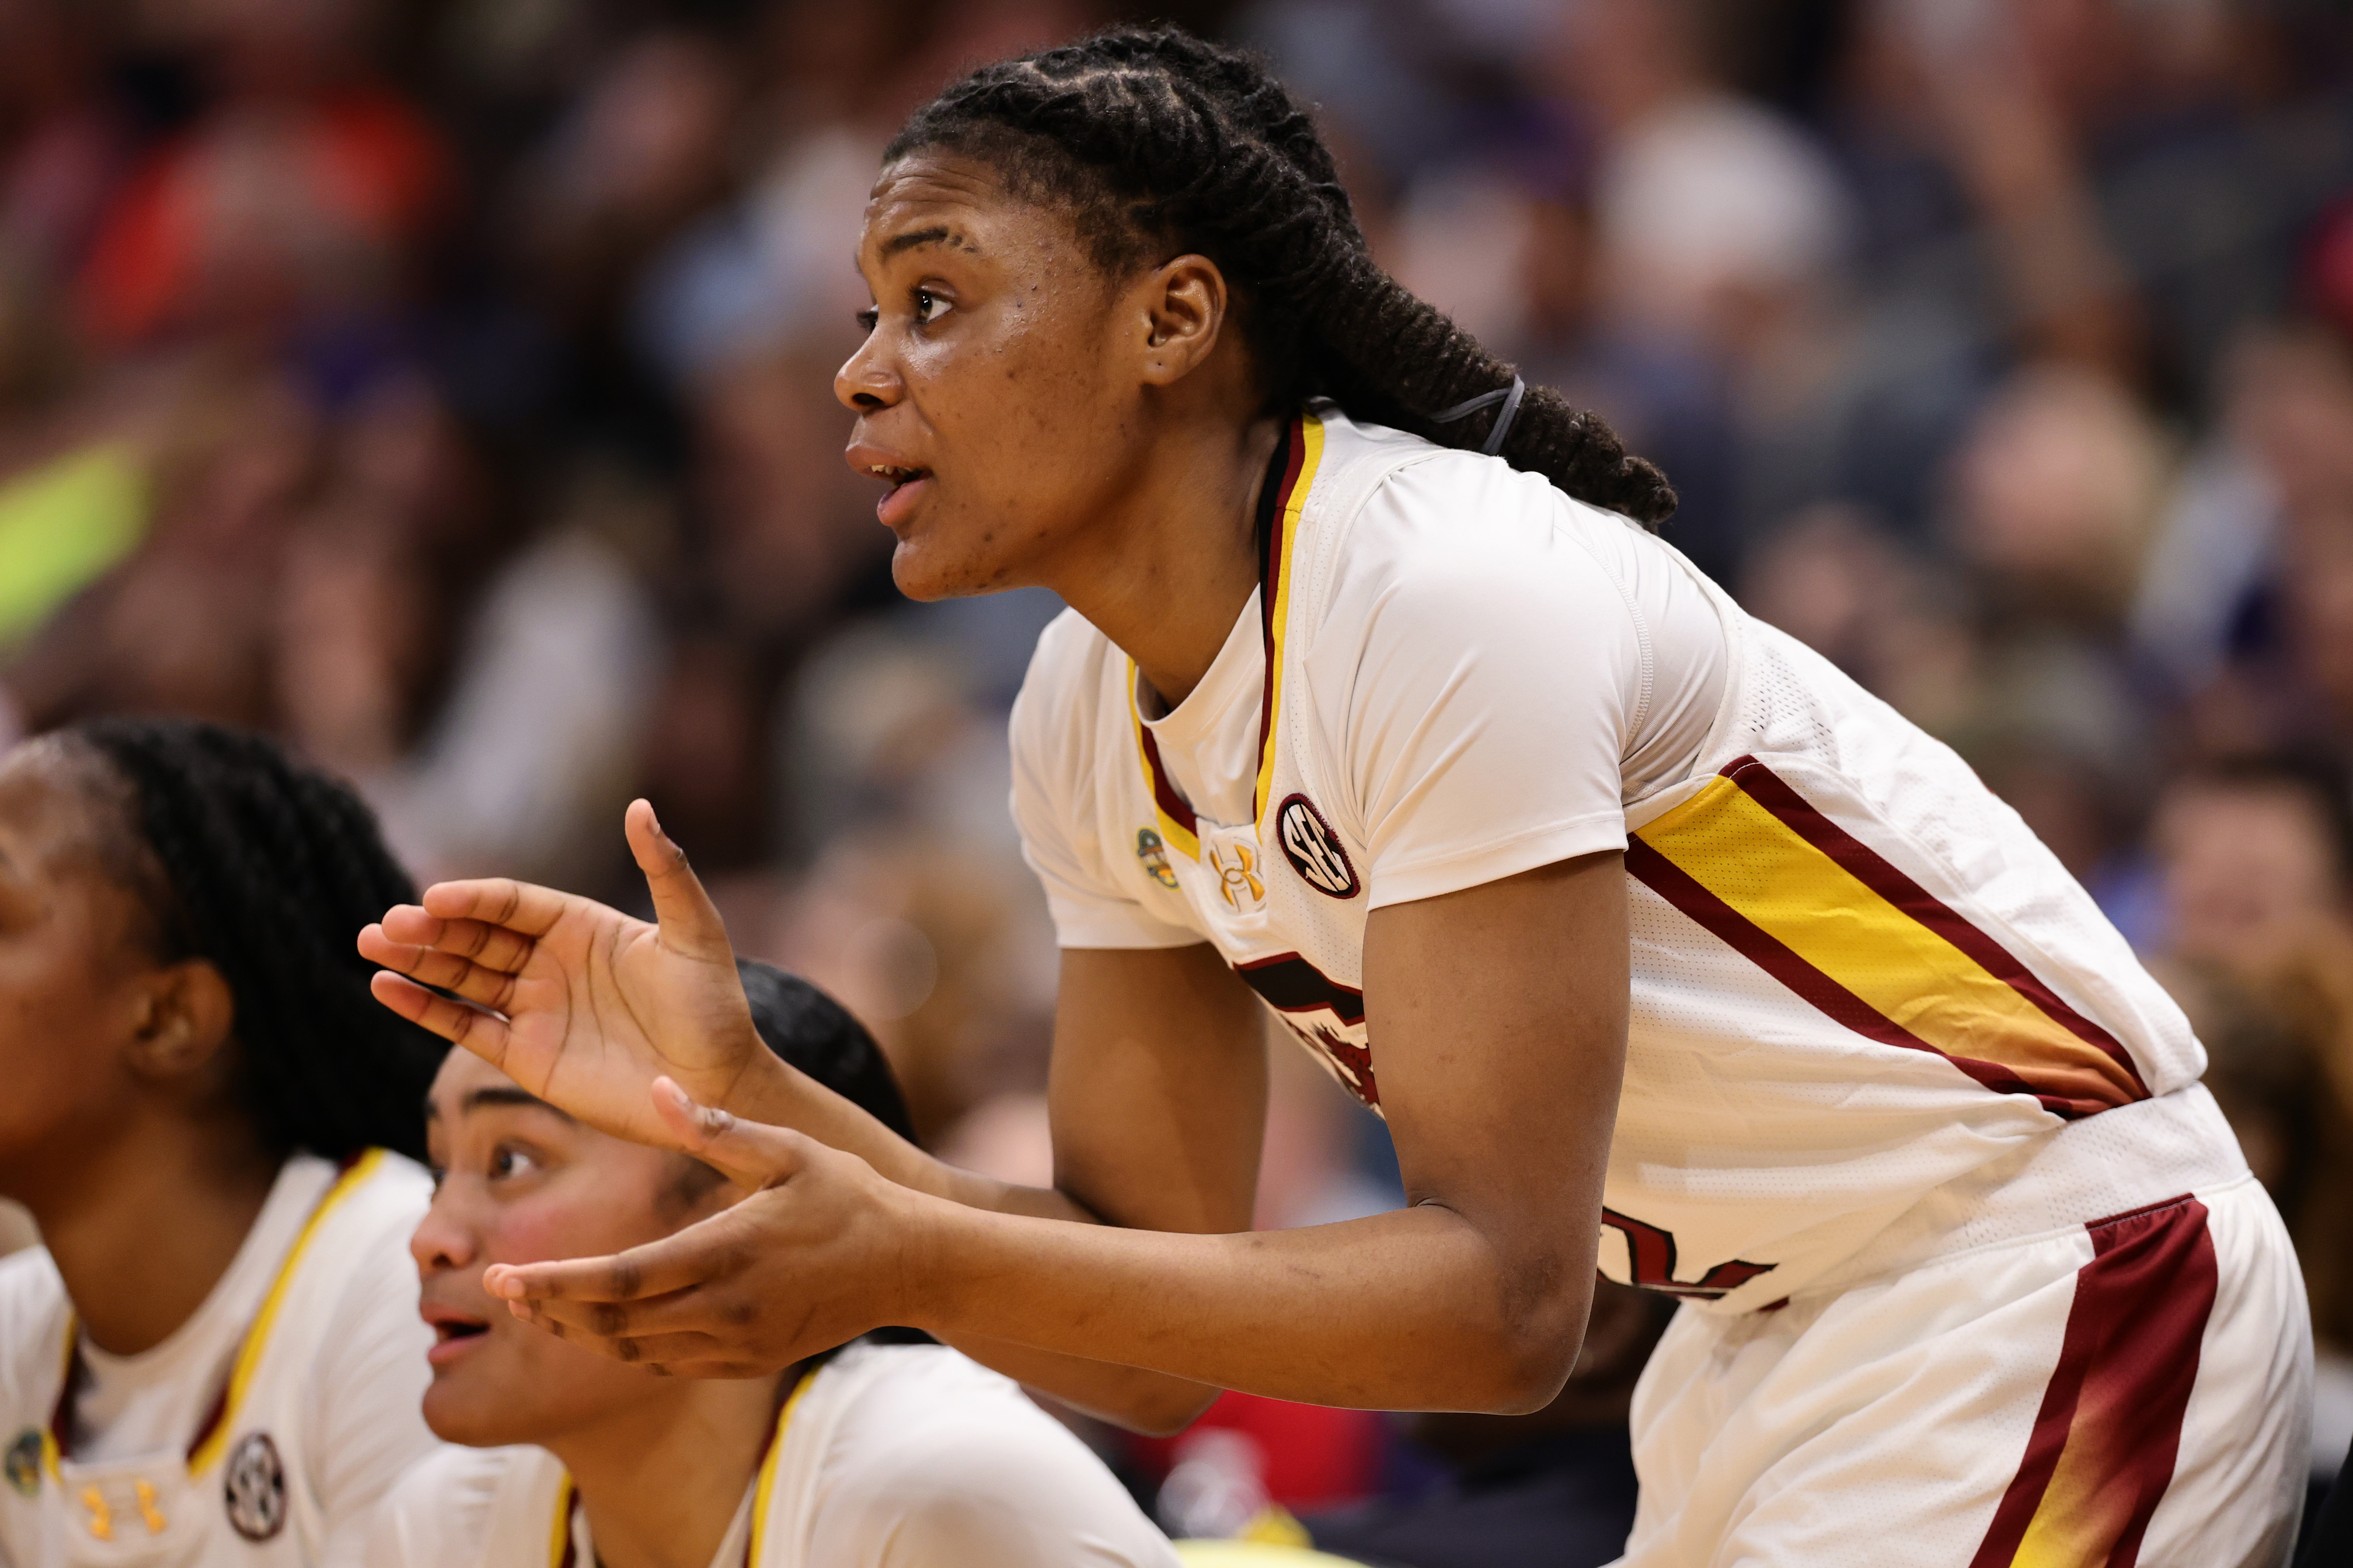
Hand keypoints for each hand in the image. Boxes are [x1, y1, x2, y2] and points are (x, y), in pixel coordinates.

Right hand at [358, 800, 770, 1151]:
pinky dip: (425, 1009)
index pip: (513, 903)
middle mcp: (551, 962)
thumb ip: (665, 869)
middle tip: (385, 925)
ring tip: (369, 945)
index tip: (436, 899)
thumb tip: (639, 806)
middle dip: (430, 930)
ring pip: (462, 976)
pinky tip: (386, 989)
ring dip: (416, 962)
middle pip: (476, 937)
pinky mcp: (525, 1055)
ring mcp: (534, 1008)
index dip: (474, 899)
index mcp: (582, 926)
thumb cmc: (716, 1004)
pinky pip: (465, 1025)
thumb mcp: (696, 930)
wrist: (722, 1083)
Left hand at [484, 1078, 928, 1376]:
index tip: (501, 1277)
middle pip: (611, 1324)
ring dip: (579, 1335)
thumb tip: (654, 1085)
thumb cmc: (848, 1196)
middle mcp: (723, 1307)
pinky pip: (668, 1363)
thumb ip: (715, 1125)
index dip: (552, 1284)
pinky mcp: (747, 1361)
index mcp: (725, 1252)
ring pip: (633, 1352)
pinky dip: (625, 1348)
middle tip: (499, 1291)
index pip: (615, 1279)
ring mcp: (736, 1342)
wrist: (912, 1264)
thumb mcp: (787, 1147)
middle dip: (548, 1311)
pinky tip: (602, 1326)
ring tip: (537, 1310)